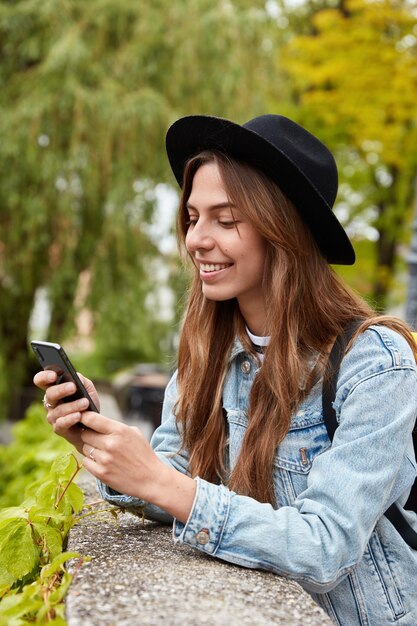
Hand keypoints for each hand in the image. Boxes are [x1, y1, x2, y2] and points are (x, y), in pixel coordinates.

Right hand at [33, 370, 99, 452]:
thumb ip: (82, 381)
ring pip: (58, 410)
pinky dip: (70, 419)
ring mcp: (52, 417)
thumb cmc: (88, 403)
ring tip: (85, 403)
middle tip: (73, 387)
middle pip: (49, 394)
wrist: (95, 425)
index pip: (41, 380)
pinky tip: (78, 415)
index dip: (44, 377)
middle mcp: (50, 402)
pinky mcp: (59, 429)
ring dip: (72, 406)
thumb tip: (76, 376)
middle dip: (61, 390)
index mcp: (54, 389)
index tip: (54, 375)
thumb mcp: (88, 389)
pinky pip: (61, 424)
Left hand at [80, 412, 195, 521]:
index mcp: (120, 430)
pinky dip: (91, 461)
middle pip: (85, 434)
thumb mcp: (134, 433)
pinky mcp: (101, 473)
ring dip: (91, 449)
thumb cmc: (143, 454)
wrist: (151, 479)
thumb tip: (97, 423)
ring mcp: (105, 459)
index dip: (84, 417)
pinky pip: (86, 462)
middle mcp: (110, 444)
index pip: (91, 419)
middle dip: (89, 435)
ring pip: (84, 448)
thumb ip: (115, 427)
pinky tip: (103, 462)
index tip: (83, 419)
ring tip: (104, 453)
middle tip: (97, 439)